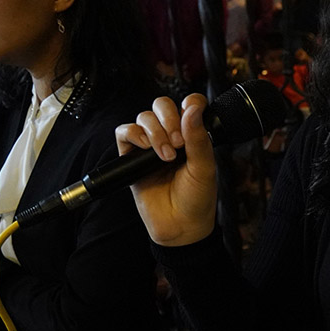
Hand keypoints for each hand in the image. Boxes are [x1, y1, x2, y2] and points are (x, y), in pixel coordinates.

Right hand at [114, 93, 217, 245]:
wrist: (181, 226)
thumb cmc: (197, 198)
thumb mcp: (204, 167)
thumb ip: (198, 138)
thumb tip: (192, 109)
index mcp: (192, 134)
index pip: (188, 104)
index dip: (189, 104)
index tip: (193, 119)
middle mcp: (170, 136)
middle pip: (161, 105)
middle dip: (168, 118)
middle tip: (178, 143)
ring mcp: (150, 146)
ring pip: (143, 117)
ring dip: (154, 132)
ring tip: (166, 155)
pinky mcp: (131, 158)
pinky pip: (124, 133)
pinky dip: (134, 135)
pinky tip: (146, 149)